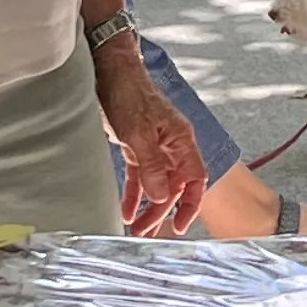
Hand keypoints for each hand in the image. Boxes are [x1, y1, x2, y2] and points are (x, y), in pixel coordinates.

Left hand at [96, 35, 208, 235]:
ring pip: (157, 184)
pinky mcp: (137, 146)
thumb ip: (152, 166)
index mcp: (182, 140)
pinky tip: (127, 210)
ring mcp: (155, 147)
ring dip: (148, 207)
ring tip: (136, 230)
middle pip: (174, 186)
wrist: (111, 72)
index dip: (191, 205)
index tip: (179, 226)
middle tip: (146, 234)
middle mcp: (172, 146)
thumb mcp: (139, 134)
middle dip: (162, 212)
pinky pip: (140, 176)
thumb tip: (162, 196)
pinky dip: (135, 194)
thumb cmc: (130, 95)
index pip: (196, 179)